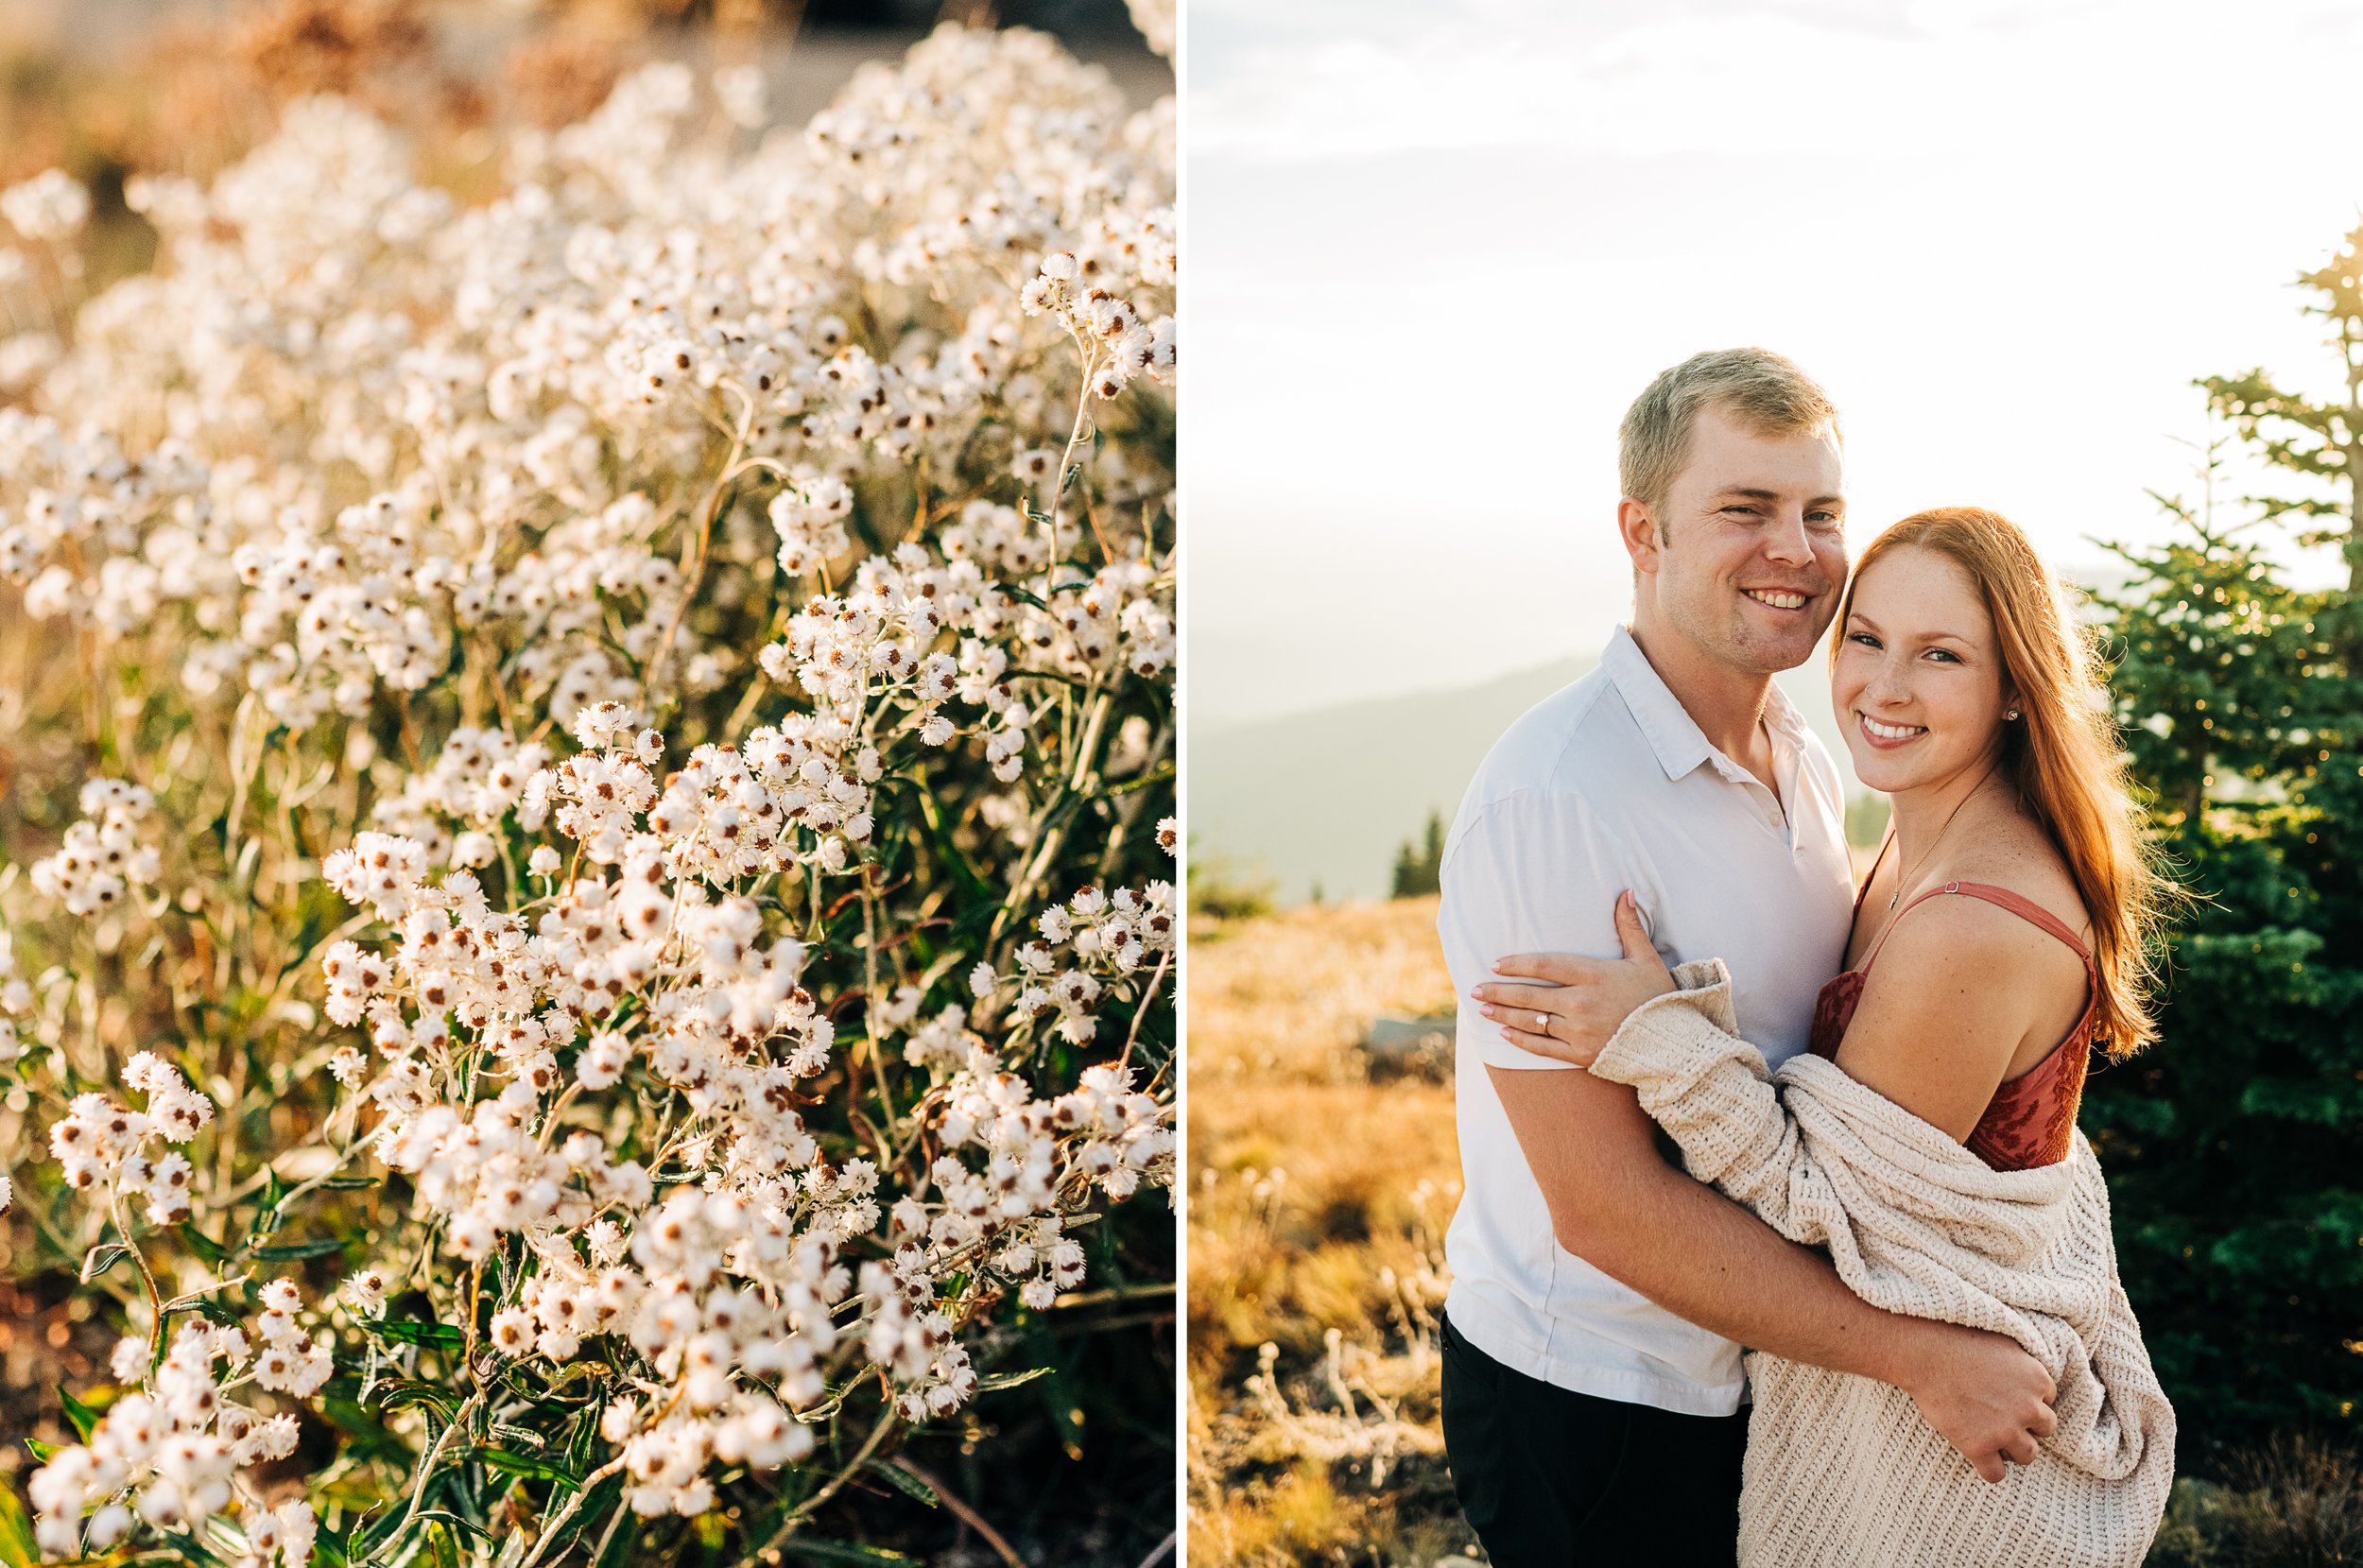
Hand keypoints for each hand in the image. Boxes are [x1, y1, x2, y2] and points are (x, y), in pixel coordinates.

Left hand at [1472, 890, 1674, 1066]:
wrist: (1674, 1042)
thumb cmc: (1659, 996)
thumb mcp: (1646, 958)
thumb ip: (1629, 926)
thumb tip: (1625, 892)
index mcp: (1593, 975)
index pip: (1544, 966)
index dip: (1516, 965)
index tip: (1495, 964)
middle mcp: (1581, 1002)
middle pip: (1529, 995)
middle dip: (1498, 992)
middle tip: (1474, 989)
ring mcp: (1579, 1030)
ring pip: (1531, 1022)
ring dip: (1503, 1015)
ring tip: (1482, 1010)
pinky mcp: (1581, 1054)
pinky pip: (1543, 1048)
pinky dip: (1521, 1042)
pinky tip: (1504, 1035)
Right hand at [1900, 1321, 2058, 1483]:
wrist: (1925, 1352)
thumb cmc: (1959, 1338)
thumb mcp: (2004, 1342)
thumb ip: (2022, 1362)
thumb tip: (2025, 1371)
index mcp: (2038, 1379)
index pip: (2048, 1399)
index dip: (2028, 1398)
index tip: (2008, 1395)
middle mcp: (2029, 1408)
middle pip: (2045, 1429)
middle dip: (2027, 1424)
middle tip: (2002, 1416)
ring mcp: (2005, 1430)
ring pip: (2028, 1455)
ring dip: (2014, 1449)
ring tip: (1993, 1438)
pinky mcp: (1979, 1447)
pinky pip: (1996, 1474)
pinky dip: (1990, 1469)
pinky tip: (1979, 1457)